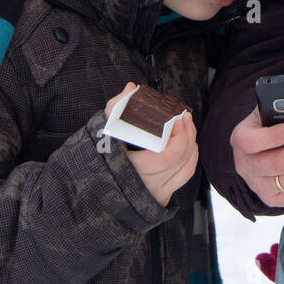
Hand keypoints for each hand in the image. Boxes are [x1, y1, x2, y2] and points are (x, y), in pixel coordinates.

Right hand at [104, 83, 197, 207]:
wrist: (93, 186)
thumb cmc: (99, 157)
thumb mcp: (104, 131)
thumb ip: (115, 108)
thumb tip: (131, 88)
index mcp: (133, 170)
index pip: (167, 157)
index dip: (179, 139)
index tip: (178, 119)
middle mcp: (146, 184)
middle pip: (179, 161)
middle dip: (187, 136)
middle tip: (185, 117)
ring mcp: (155, 192)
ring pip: (185, 169)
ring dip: (190, 145)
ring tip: (187, 126)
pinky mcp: (161, 196)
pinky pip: (183, 177)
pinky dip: (190, 159)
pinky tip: (189, 145)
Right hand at [232, 107, 283, 208]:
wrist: (258, 150)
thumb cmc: (267, 126)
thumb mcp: (266, 112)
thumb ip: (279, 109)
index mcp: (240, 139)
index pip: (251, 142)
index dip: (275, 136)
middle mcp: (246, 166)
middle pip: (278, 163)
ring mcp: (258, 185)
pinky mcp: (273, 199)